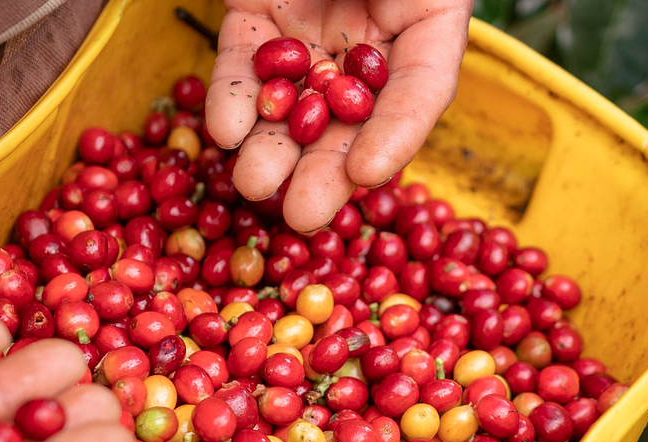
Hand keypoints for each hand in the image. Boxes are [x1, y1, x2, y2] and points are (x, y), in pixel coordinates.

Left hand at [205, 0, 471, 233]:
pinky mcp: (251, 22)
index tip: (367, 172)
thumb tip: (378, 74)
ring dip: (271, 149)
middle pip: (349, 120)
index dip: (396, 136)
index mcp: (423, 23)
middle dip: (324, 171)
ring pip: (290, 105)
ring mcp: (306, 37)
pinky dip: (230, 100)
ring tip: (253, 181)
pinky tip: (224, 129)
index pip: (419, 91)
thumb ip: (410, 8)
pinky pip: (239, 65)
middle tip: (302, 215)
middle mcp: (365, 43)